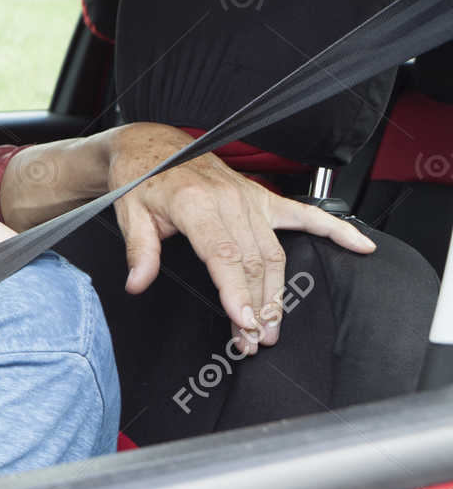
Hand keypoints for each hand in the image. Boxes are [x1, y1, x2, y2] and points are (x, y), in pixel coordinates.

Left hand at [108, 123, 373, 347]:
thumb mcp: (128, 213)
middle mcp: (229, 200)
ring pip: (275, 253)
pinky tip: (361, 246)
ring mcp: (251, 198)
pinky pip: (306, 214)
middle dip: (257, 306)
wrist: (153, 146)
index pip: (224, 255)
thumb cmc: (140, 178)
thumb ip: (140, 250)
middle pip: (254, 262)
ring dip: (277, 294)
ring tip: (272, 329)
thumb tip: (137, 284)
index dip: (236, 291)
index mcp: (195, 203)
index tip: (244, 322)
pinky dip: (336, 230)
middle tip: (253, 342)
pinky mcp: (263, 198)